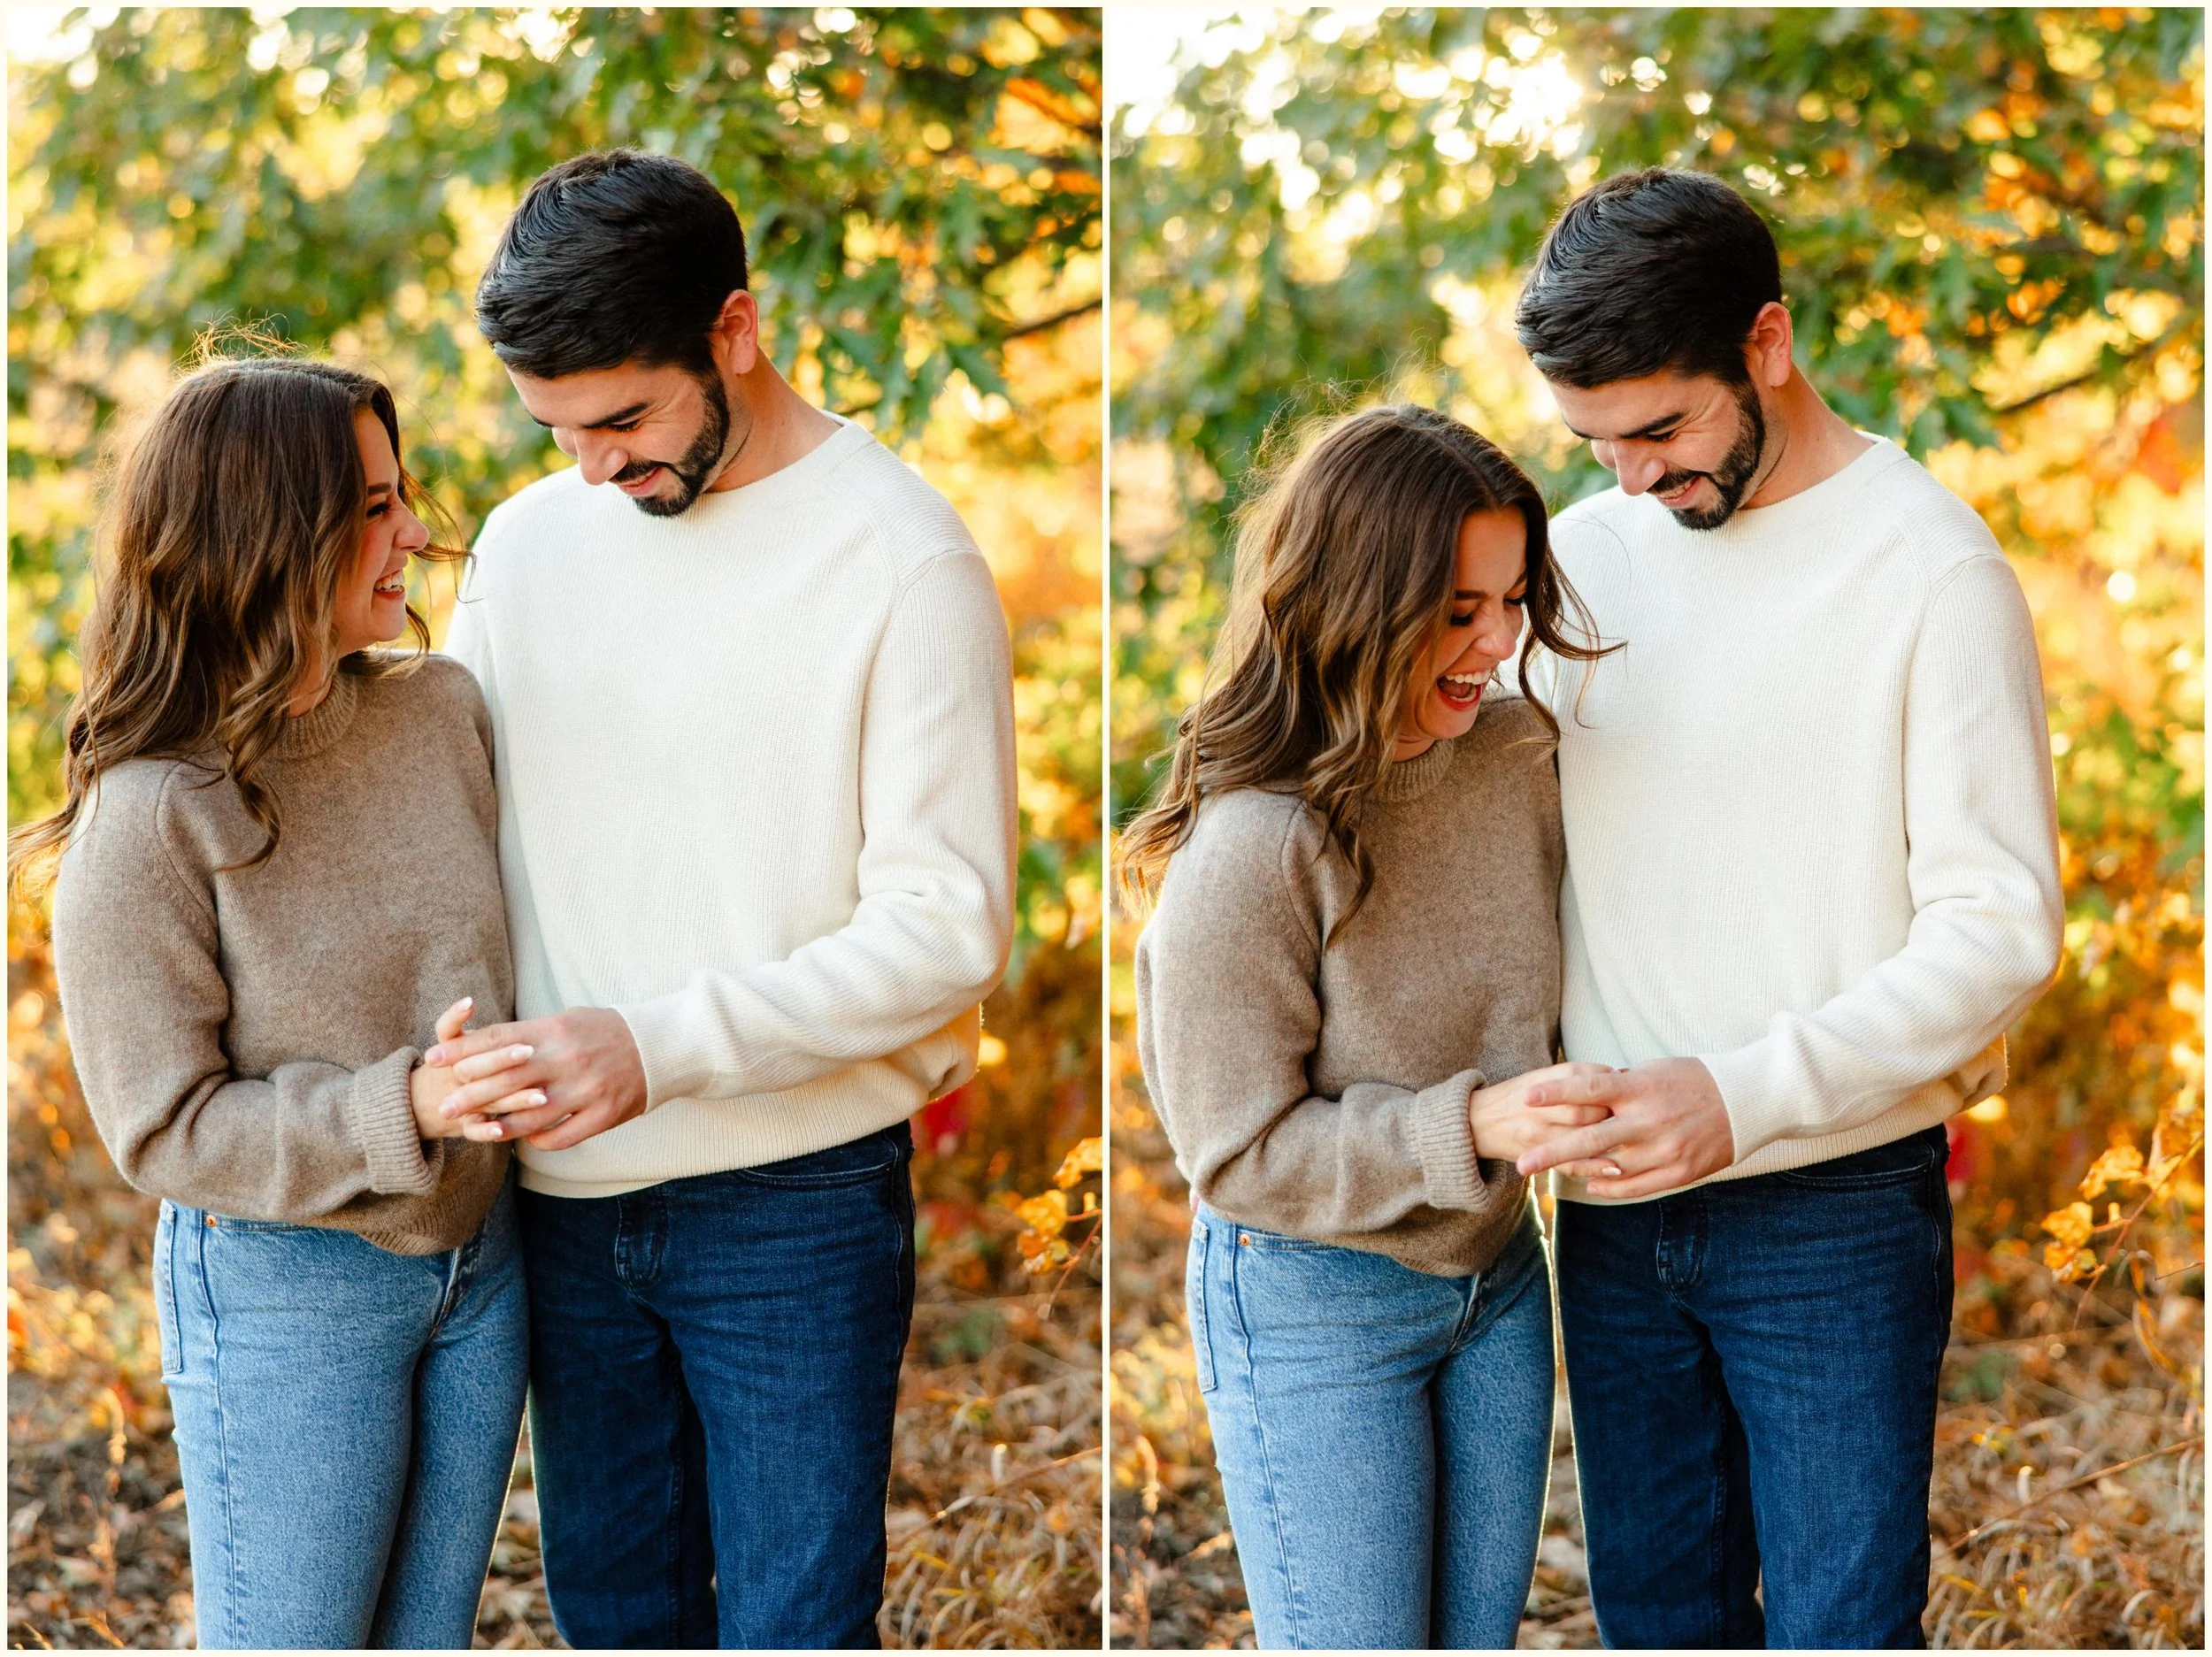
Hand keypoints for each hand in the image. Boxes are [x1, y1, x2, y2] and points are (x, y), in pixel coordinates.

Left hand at [426, 1005, 647, 1150]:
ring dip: (498, 1124)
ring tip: (475, 1130)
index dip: (463, 1050)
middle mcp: (568, 1060)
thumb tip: (484, 1042)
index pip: (498, 1039)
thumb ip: (530, 1034)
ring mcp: (586, 1090)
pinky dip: (538, 1139)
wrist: (662, 1046)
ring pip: (530, 1114)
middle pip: (506, 1079)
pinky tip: (524, 1140)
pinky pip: (562, 1135)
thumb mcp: (568, 1019)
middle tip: (443, 1106)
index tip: (433, 1059)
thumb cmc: (607, 1030)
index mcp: (557, 1031)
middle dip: (469, 1093)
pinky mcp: (604, 1115)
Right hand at [1467, 1062, 1616, 1164]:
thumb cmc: (1516, 1097)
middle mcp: (1542, 1106)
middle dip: (1614, 1113)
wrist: (1475, 1123)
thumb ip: (1577, 1075)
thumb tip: (1619, 1076)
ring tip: (1629, 1138)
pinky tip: (1616, 1167)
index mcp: (1545, 1082)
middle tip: (1630, 1116)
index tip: (1627, 1087)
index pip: (1590, 1079)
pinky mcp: (1538, 1156)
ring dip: (1611, 1139)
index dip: (1614, 1084)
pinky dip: (1595, 1166)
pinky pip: (1572, 1164)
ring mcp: (1539, 1133)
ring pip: (1584, 1137)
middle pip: (1590, 1108)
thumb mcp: (1541, 1077)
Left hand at [1513, 1056, 1735, 1199]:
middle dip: (1551, 1153)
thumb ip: (1620, 1085)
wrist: (1747, 1100)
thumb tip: (1585, 1092)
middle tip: (1521, 1165)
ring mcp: (1664, 1148)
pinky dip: (1610, 1187)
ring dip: (1579, 1171)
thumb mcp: (1654, 1070)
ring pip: (1610, 1167)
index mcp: (1640, 1087)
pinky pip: (1636, 1185)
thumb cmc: (1695, 1079)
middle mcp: (1648, 1119)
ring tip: (1551, 1173)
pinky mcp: (1679, 1170)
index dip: (1556, 1093)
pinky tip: (1591, 1184)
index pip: (1589, 1088)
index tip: (1526, 1098)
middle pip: (1590, 1138)